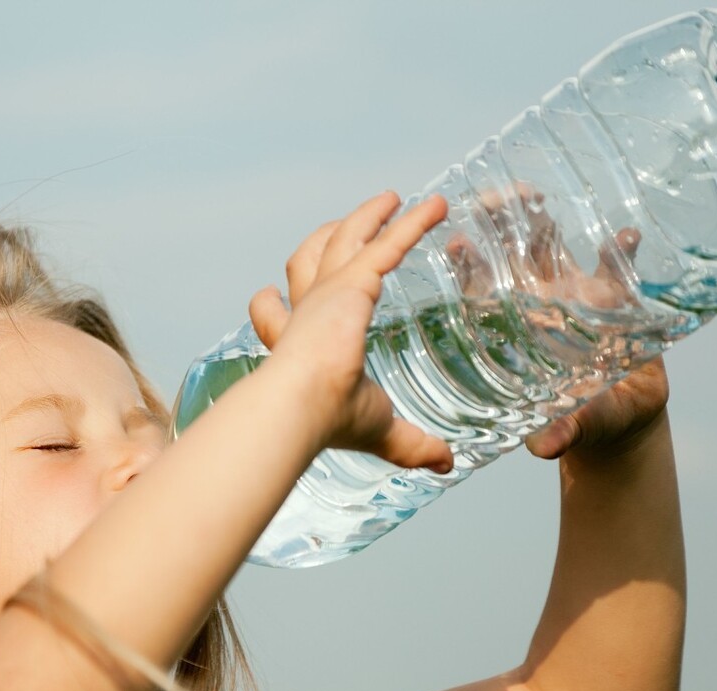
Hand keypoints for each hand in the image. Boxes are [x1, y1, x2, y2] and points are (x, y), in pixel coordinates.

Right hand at [249, 192, 453, 472]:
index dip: (271, 308)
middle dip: (325, 241)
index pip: (277, 318)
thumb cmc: (326, 418)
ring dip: (365, 217)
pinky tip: (437, 207)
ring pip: (341, 239)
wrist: (303, 404)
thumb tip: (445, 464)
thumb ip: (410, 442)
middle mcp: (306, 313)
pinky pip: (387, 243)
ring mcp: (325, 292)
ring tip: (391, 201)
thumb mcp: (376, 428)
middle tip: (344, 226)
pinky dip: (413, 223)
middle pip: (307, 262)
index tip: (272, 296)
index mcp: (297, 346)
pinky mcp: (350, 282)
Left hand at [446, 183, 668, 459]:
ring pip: (552, 247)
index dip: (466, 267)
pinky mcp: (616, 297)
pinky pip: (620, 266)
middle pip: (509, 255)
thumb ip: (559, 432)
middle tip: (493, 200)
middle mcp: (536, 304)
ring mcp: (574, 295)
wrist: (620, 419)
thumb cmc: (580, 422)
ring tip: (540, 201)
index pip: (480, 291)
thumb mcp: (568, 429)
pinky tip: (626, 236)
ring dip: (546, 222)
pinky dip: (623, 249)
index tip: (456, 243)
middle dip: (499, 223)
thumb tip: (546, 446)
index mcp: (512, 329)